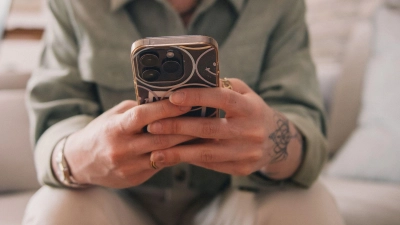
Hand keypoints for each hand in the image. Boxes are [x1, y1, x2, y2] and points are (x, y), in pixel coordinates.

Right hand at [59, 100, 193, 188]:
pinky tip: (189, 147)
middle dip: (185, 127)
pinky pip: (160, 165)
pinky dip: (176, 155)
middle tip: (205, 118)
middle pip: (160, 137)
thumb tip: (165, 100)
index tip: (187, 101)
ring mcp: (128, 166)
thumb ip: (136, 109)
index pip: (143, 116)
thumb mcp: (113, 116)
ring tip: (204, 132)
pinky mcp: (135, 178)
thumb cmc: (101, 132)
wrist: (80, 162)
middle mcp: (121, 148)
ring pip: (164, 153)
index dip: (166, 109)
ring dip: (186, 143)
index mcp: (115, 128)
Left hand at [147, 79, 302, 179]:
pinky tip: (173, 157)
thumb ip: (223, 87)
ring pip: (208, 153)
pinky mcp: (241, 168)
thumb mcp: (245, 94)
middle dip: (179, 127)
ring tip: (155, 150)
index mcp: (251, 108)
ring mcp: (247, 153)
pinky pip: (211, 165)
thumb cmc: (251, 112)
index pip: (223, 99)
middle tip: (153, 126)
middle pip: (210, 129)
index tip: (173, 97)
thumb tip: (191, 80)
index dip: (198, 96)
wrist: (277, 141)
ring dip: (179, 152)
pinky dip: (190, 160)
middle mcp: (251, 131)